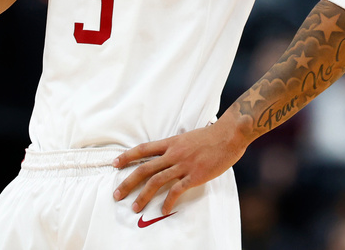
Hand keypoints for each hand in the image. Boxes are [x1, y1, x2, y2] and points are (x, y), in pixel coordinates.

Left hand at [112, 118, 247, 215]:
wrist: (229, 134)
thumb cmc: (212, 136)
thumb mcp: (188, 137)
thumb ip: (177, 146)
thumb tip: (169, 153)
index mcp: (171, 143)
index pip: (143, 149)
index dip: (127, 156)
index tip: (115, 164)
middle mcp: (173, 154)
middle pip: (144, 169)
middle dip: (128, 182)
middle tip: (117, 194)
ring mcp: (183, 165)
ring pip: (156, 181)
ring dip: (143, 196)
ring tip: (135, 207)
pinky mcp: (194, 176)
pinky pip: (177, 191)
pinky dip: (168, 202)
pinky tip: (163, 210)